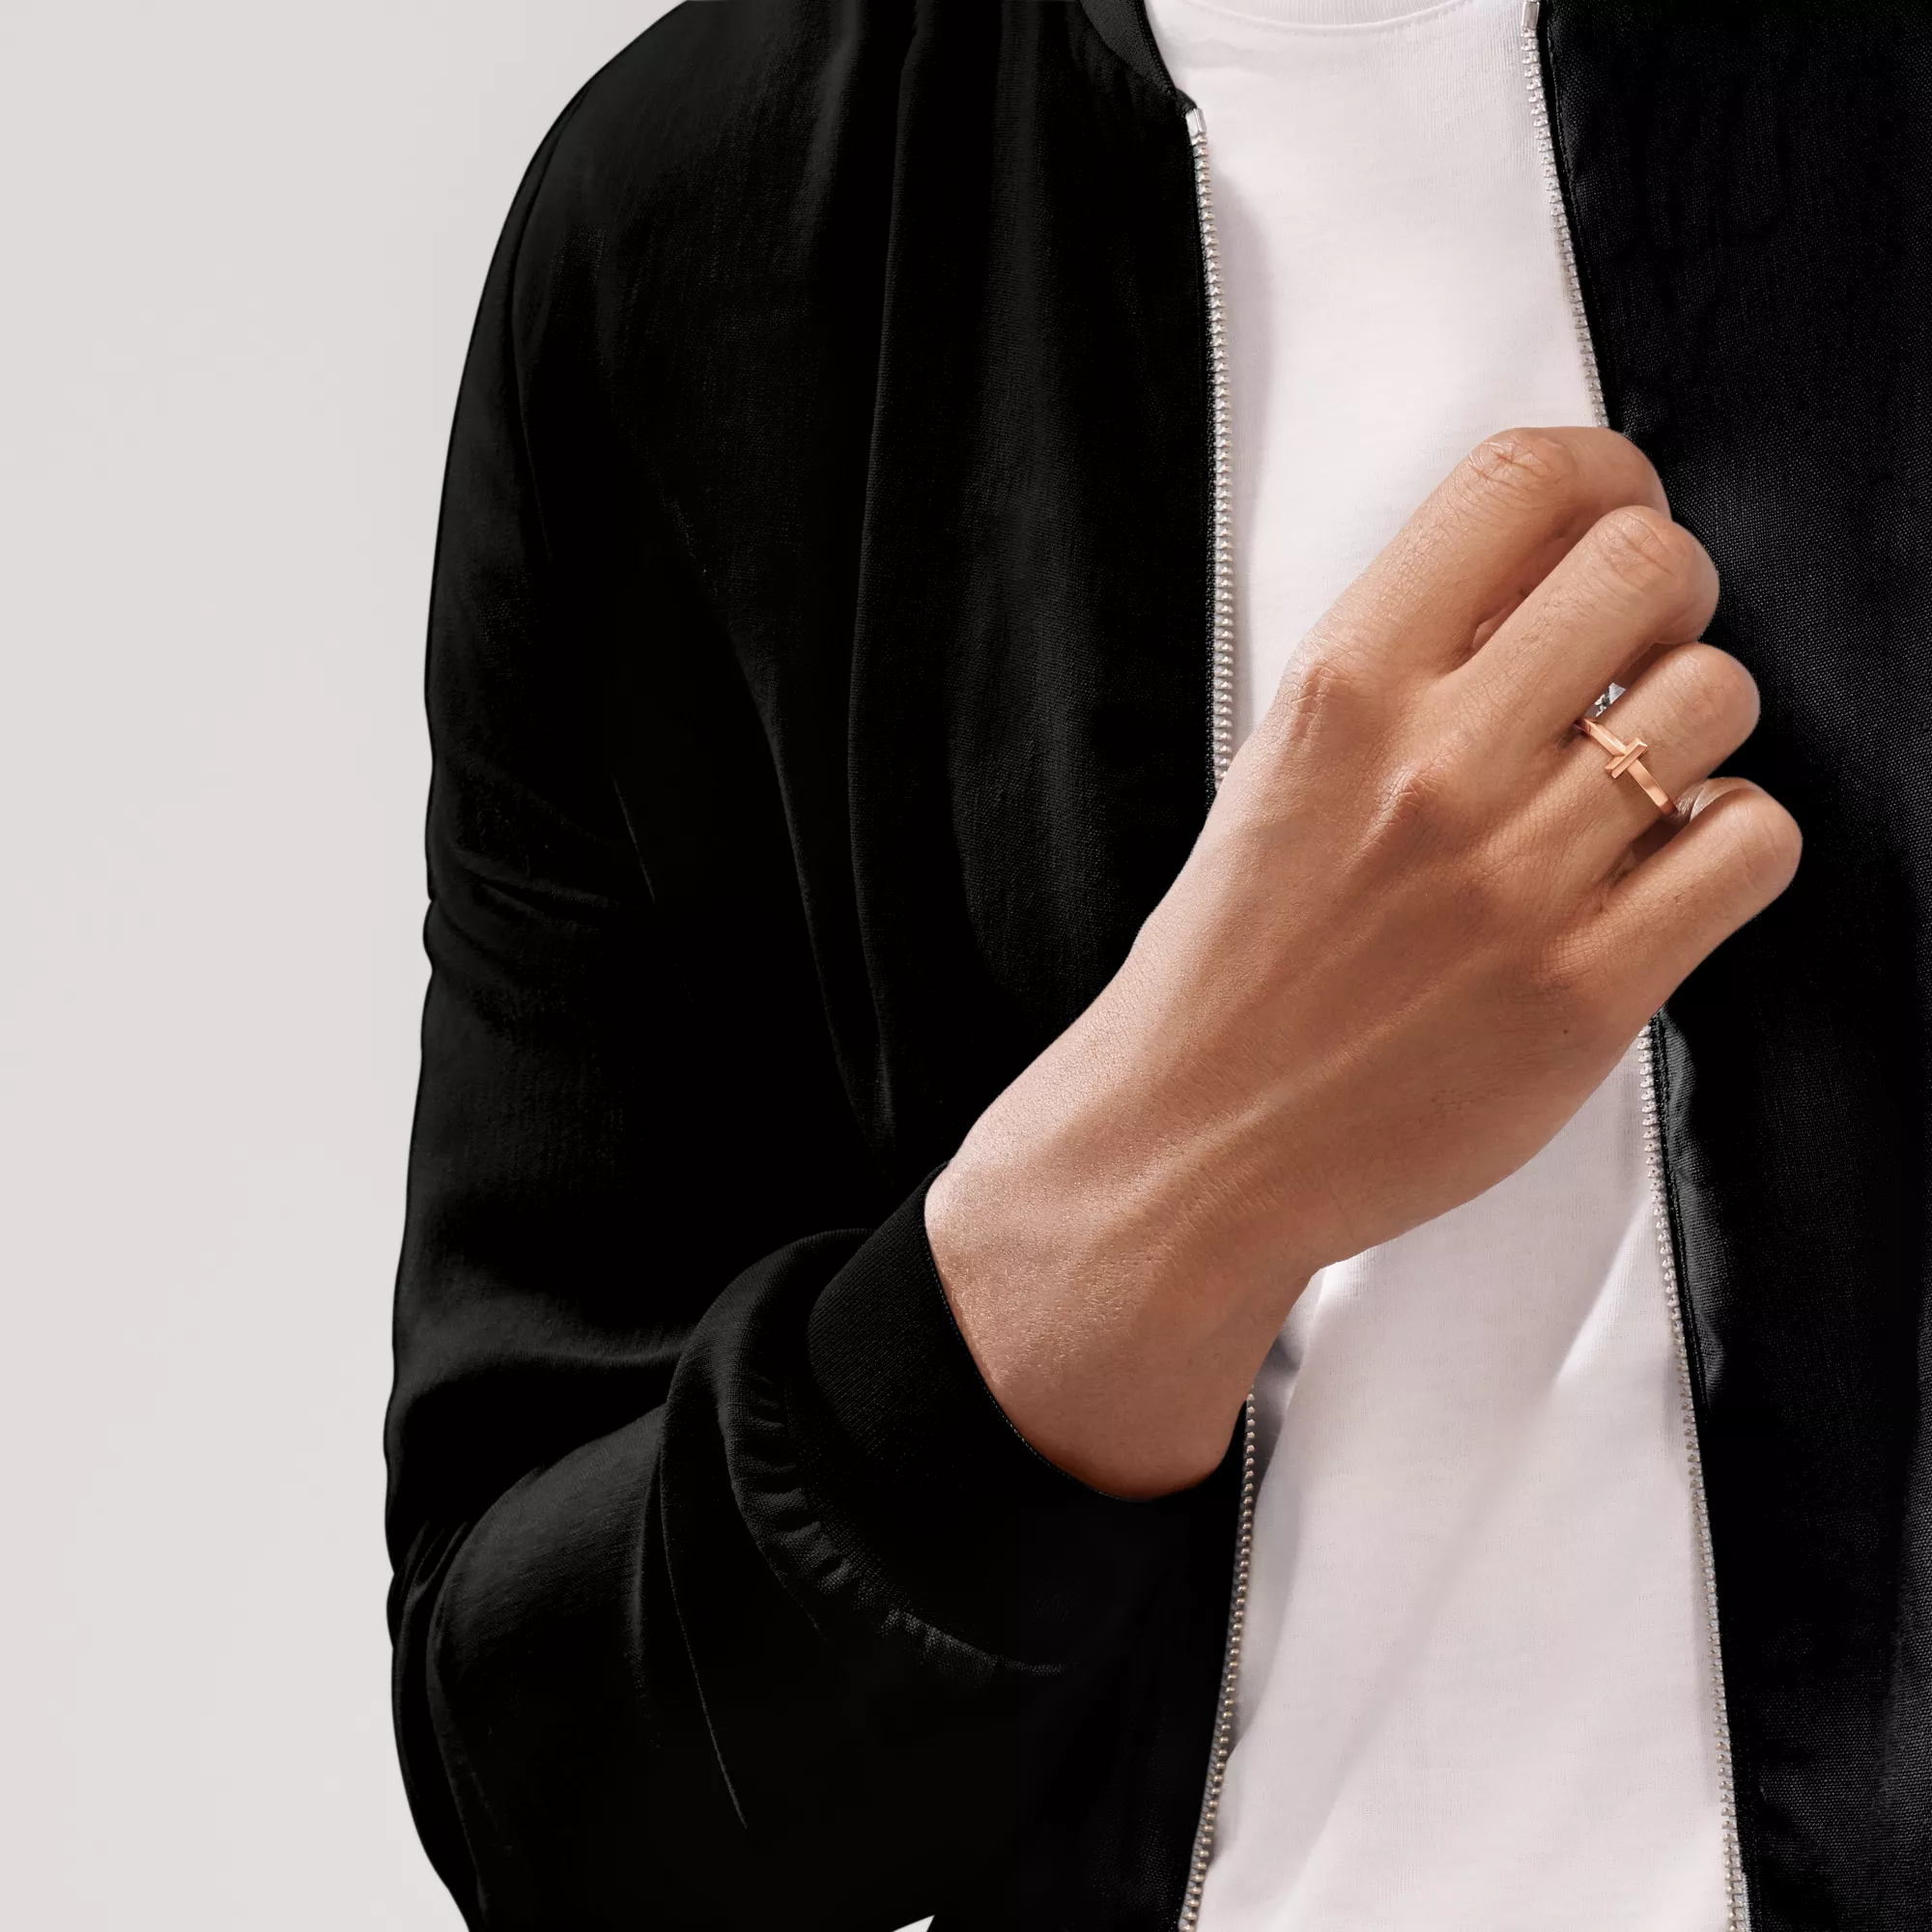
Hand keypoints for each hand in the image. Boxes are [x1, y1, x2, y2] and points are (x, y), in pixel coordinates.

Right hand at [924, 429, 1799, 1497]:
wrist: (1195, 1139)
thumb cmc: (1232, 966)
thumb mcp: (1278, 771)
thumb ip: (1402, 668)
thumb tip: (1542, 581)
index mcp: (1341, 689)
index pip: (1520, 480)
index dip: (1606, 473)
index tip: (1618, 506)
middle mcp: (1433, 765)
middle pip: (1649, 563)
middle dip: (1668, 594)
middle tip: (1639, 652)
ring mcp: (1516, 878)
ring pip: (1721, 697)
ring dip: (1697, 728)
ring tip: (1635, 783)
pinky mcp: (1588, 988)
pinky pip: (1750, 842)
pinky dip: (1727, 840)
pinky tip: (1658, 866)